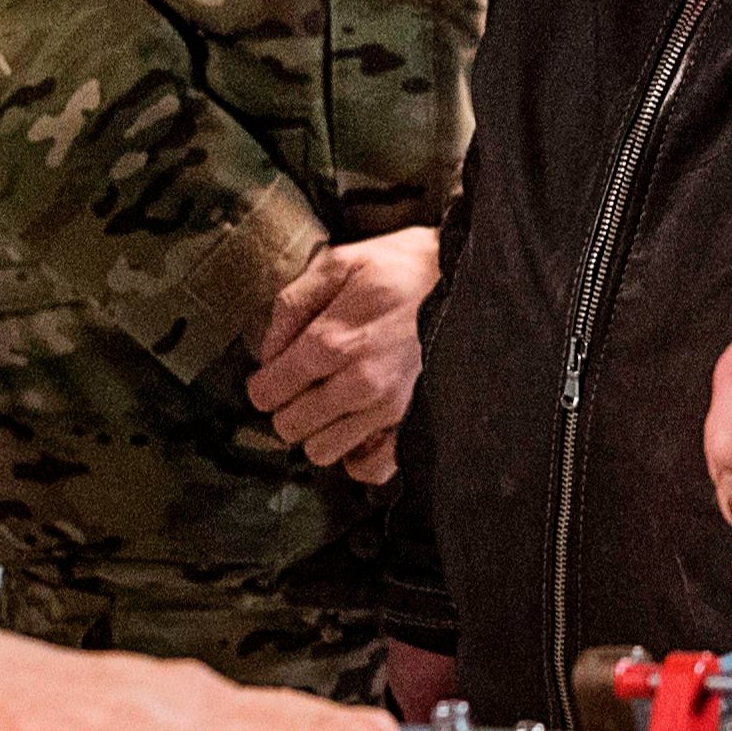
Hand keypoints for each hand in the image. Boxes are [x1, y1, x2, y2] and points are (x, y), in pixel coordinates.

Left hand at [250, 229, 434, 481]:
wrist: (468, 279)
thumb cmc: (402, 267)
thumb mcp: (340, 262)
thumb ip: (291, 303)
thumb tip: (266, 351)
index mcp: (331, 341)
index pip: (267, 392)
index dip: (263, 383)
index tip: (275, 373)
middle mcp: (357, 382)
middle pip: (289, 427)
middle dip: (288, 408)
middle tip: (303, 387)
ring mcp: (389, 408)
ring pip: (322, 451)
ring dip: (320, 431)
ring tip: (332, 404)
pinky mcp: (413, 423)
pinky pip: (370, 469)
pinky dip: (357, 455)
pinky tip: (358, 428)